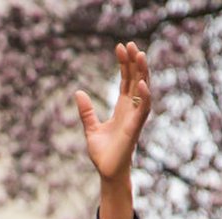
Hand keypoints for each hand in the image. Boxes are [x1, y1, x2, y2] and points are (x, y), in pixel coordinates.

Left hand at [74, 42, 151, 181]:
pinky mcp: (135, 129)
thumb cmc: (103, 153)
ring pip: (143, 91)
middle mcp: (131, 110)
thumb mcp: (91, 128)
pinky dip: (143, 96)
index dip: (124, 64)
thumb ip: (87, 111)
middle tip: (129, 44)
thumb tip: (78, 92)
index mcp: (122, 108)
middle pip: (136, 80)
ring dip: (142, 73)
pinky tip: (141, 83)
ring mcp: (135, 118)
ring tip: (139, 55)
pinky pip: (143, 110)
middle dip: (134, 62)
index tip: (120, 47)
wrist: (106, 172)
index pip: (126, 81)